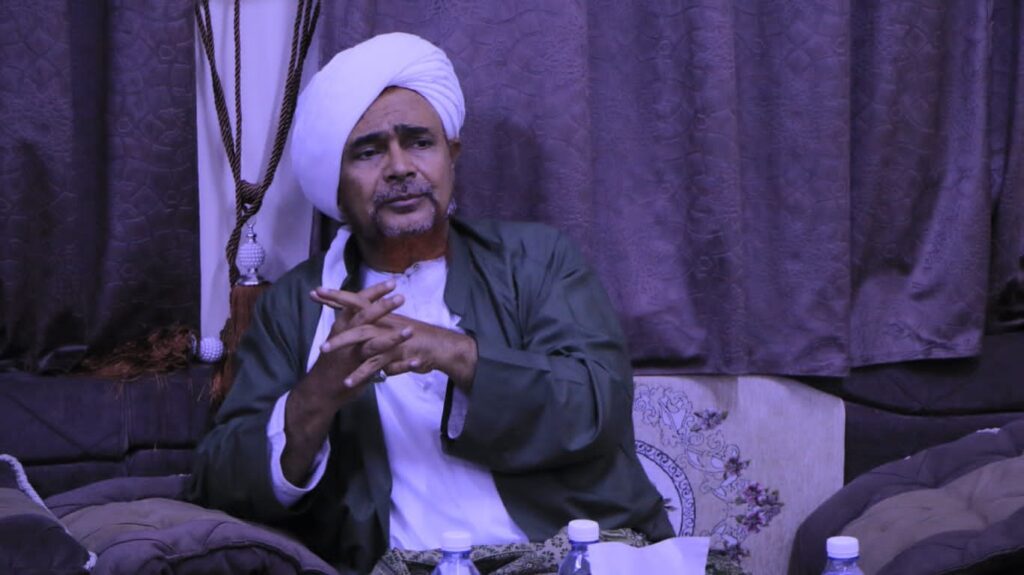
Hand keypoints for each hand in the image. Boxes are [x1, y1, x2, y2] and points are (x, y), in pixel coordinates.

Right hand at [282, 279, 411, 485]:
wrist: (320, 391)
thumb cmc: (332, 362)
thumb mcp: (338, 338)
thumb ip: (351, 324)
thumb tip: (364, 308)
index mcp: (342, 326)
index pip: (357, 303)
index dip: (373, 292)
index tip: (391, 282)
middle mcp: (345, 337)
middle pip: (364, 317)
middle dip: (383, 306)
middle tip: (401, 296)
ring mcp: (352, 355)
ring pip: (373, 342)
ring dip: (393, 336)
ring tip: (410, 329)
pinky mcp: (358, 371)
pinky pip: (382, 367)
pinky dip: (401, 365)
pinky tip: (417, 362)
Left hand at [310, 291, 477, 389]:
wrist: (441, 348)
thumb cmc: (418, 339)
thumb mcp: (394, 329)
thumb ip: (377, 328)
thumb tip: (363, 324)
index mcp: (383, 316)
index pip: (358, 301)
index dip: (337, 296)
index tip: (316, 291)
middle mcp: (384, 323)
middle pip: (356, 313)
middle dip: (335, 307)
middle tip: (314, 297)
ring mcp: (389, 338)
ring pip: (362, 338)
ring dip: (341, 342)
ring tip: (322, 350)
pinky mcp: (395, 356)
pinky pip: (374, 365)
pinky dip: (360, 374)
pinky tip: (347, 382)